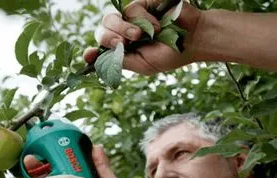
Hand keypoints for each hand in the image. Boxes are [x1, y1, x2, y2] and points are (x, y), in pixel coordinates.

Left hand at [83, 0, 202, 74]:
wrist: (194, 38)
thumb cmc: (171, 54)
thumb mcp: (143, 65)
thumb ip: (121, 61)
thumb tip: (97, 59)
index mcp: (122, 51)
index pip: (99, 50)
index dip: (91, 53)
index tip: (89, 55)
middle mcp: (123, 34)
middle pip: (101, 33)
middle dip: (109, 39)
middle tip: (124, 43)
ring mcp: (131, 18)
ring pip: (110, 19)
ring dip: (123, 29)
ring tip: (140, 36)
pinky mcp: (141, 5)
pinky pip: (131, 9)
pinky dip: (143, 20)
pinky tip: (157, 26)